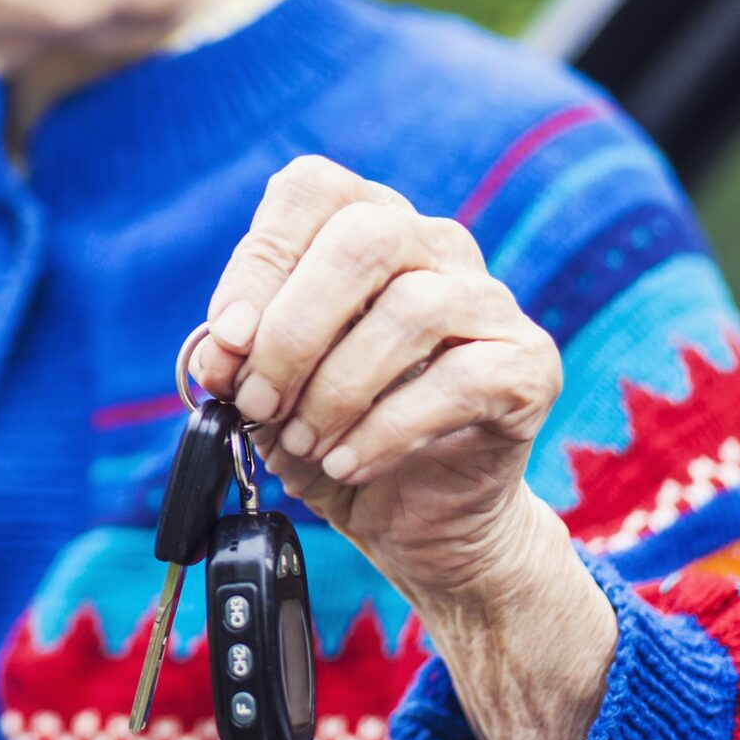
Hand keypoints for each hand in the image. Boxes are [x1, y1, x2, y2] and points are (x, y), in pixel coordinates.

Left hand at [188, 155, 614, 739]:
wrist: (427, 546)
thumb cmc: (335, 462)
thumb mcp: (264, 413)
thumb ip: (234, 371)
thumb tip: (209, 359)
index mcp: (365, 241)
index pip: (310, 193)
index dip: (256, 266)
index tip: (221, 354)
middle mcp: (439, 254)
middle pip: (367, 237)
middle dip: (293, 328)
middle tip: (259, 407)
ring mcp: (496, 311)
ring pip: (415, 306)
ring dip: (339, 387)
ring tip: (306, 448)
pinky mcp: (531, 374)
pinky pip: (463, 378)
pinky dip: (389, 427)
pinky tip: (352, 468)